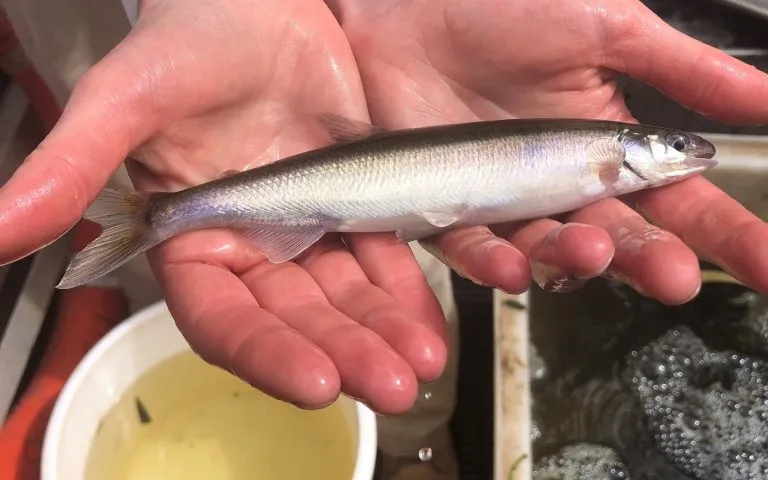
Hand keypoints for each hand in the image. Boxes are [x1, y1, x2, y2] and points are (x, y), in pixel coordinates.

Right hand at [0, 0, 447, 413]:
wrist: (253, 1)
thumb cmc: (181, 44)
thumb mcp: (124, 100)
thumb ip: (70, 166)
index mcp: (192, 242)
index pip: (224, 320)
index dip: (265, 354)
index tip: (316, 383)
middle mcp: (252, 250)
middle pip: (299, 321)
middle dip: (345, 355)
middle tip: (394, 387)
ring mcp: (308, 231)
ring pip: (347, 297)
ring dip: (385, 332)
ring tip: (425, 362)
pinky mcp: (355, 203)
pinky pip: (384, 255)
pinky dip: (408, 288)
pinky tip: (434, 317)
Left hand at [331, 0, 767, 303]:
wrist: (402, 1)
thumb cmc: (501, 6)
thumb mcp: (606, 28)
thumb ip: (682, 71)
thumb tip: (767, 103)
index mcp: (605, 143)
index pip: (678, 198)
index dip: (726, 233)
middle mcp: (558, 181)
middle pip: (617, 237)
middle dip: (650, 259)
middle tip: (675, 277)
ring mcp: (501, 198)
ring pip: (547, 251)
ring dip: (576, 262)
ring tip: (596, 255)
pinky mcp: (443, 205)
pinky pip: (470, 246)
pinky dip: (493, 261)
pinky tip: (516, 267)